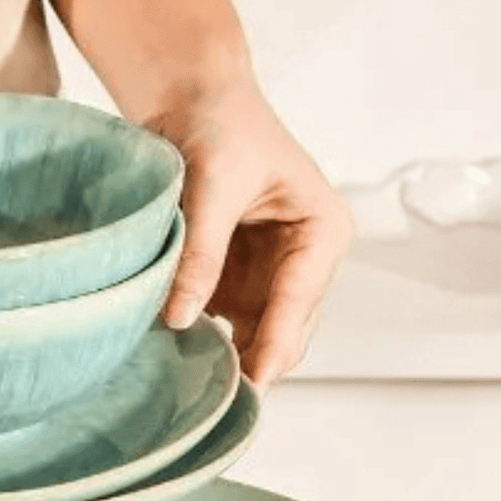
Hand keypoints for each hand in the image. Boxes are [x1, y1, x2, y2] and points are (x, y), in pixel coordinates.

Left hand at [153, 76, 352, 387]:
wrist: (191, 99)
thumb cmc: (219, 124)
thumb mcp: (211, 186)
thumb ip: (200, 253)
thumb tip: (180, 318)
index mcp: (323, 230)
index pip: (300, 300)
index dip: (275, 345)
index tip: (253, 385)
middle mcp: (305, 261)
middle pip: (285, 330)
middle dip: (254, 363)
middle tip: (217, 401)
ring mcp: (271, 277)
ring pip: (256, 336)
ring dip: (228, 358)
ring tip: (192, 386)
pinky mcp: (237, 283)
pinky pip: (225, 325)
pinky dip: (205, 341)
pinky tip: (178, 361)